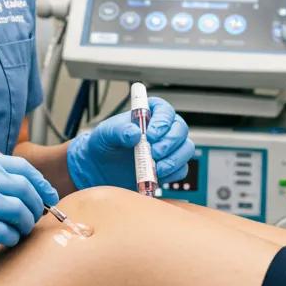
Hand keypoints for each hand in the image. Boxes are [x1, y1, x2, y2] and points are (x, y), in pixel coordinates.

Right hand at [0, 155, 58, 285]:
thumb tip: (30, 191)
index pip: (17, 166)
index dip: (39, 182)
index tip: (49, 196)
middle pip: (22, 187)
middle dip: (36, 206)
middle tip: (34, 219)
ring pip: (18, 210)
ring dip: (24, 225)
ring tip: (16, 233)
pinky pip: (5, 232)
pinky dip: (10, 239)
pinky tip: (2, 242)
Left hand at [66, 96, 194, 189]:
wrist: (100, 168)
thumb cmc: (104, 144)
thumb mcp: (105, 133)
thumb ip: (118, 130)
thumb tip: (135, 132)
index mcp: (148, 114)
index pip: (165, 110)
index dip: (162, 121)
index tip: (150, 135)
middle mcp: (163, 129)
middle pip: (180, 129)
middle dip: (170, 142)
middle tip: (154, 153)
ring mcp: (168, 149)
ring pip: (186, 149)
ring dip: (173, 159)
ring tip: (155, 168)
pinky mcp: (169, 167)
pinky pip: (181, 169)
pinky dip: (172, 173)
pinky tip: (157, 175)